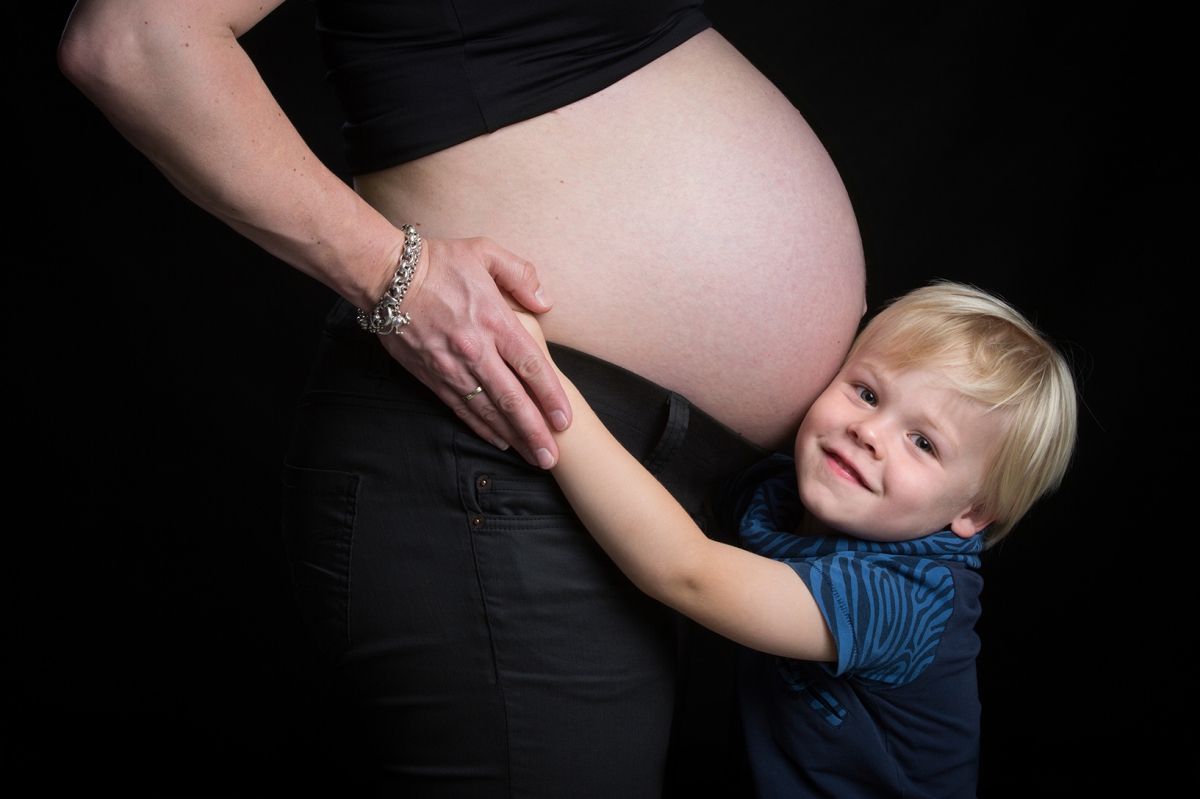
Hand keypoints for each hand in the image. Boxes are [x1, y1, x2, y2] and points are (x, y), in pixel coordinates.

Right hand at [376, 236, 570, 467]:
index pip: (531, 366)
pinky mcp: (431, 376)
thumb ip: (520, 275)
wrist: (386, 277)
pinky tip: (498, 441)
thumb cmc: (438, 262)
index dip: (550, 396)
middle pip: (512, 399)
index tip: (566, 420)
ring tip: (533, 457)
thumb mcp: (484, 252)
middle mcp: (476, 350)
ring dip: (512, 437)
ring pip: (488, 410)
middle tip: (553, 457)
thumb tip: (545, 302)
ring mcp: (452, 367)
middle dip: (535, 431)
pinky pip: (461, 409)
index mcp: (494, 320)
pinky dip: (481, 428)